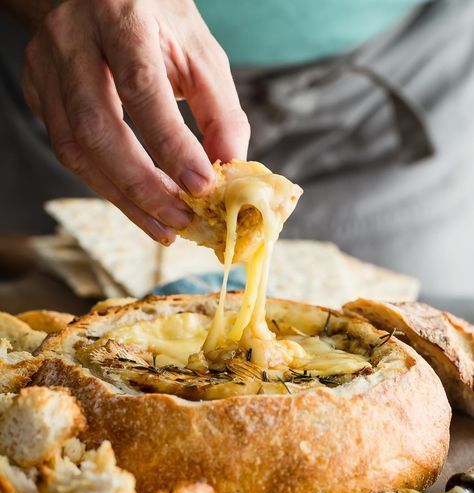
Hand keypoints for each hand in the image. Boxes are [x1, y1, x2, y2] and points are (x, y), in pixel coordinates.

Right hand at [22, 0, 249, 243]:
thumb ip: (220, 109)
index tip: (201, 186)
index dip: (171, 144)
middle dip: (142, 185)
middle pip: (97, 127)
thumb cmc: (157, 24)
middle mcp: (73, 37)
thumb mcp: (199, 52)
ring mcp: (46, 65)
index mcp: (121, 13)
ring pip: (75, 149)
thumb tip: (231, 168)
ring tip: (162, 226)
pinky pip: (68, 151)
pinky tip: (137, 204)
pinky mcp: (37, 91)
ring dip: (122, 197)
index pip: (141, 87)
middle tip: (179, 220)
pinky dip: (106, 185)